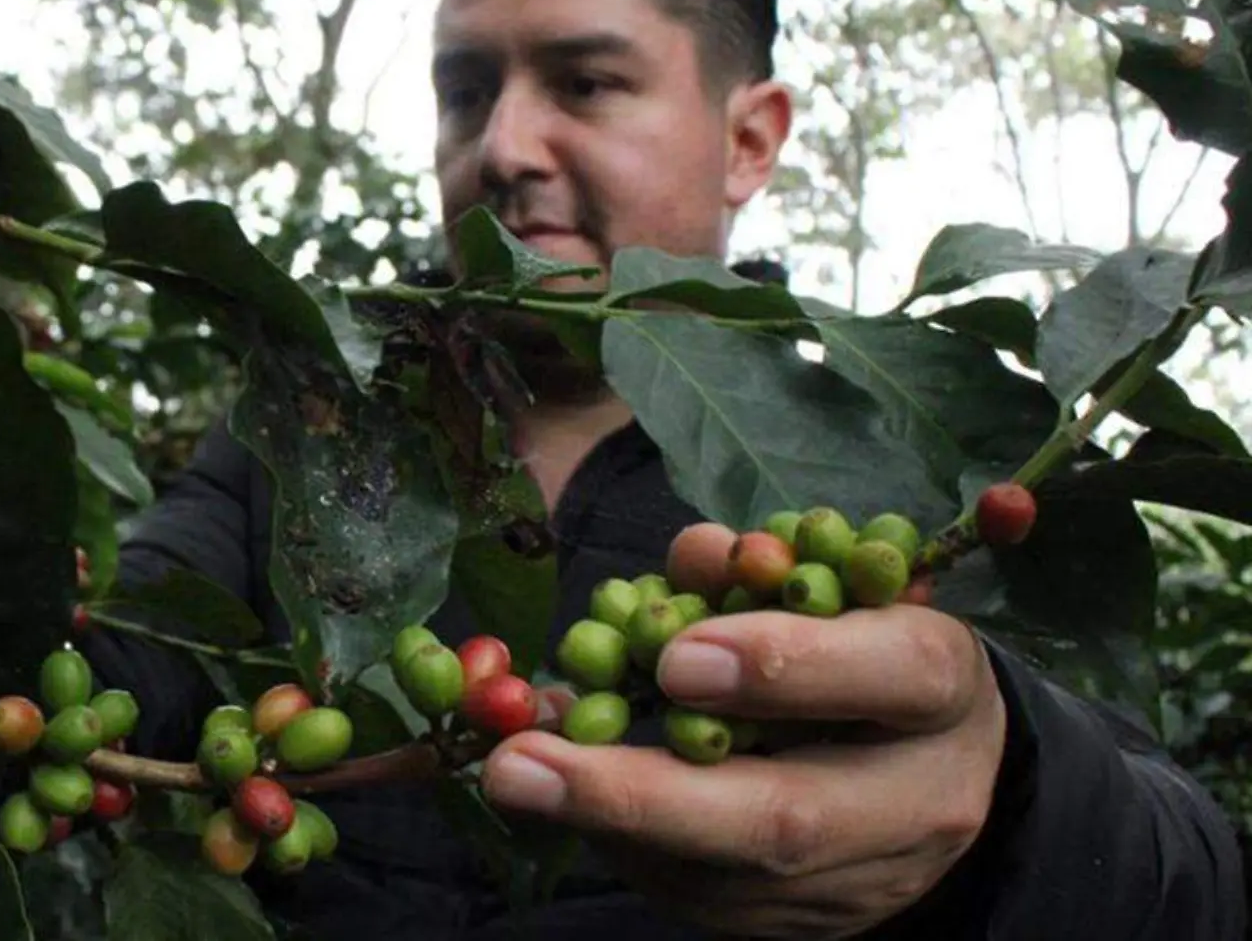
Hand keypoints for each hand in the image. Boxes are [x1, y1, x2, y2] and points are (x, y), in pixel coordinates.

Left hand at [480, 604, 1006, 939]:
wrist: (937, 779)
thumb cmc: (870, 656)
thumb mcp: (843, 592)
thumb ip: (762, 571)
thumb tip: (693, 554)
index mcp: (943, 690)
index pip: (895, 673)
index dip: (787, 665)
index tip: (678, 658)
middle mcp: (917, 801)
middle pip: (786, 818)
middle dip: (640, 794)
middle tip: (522, 764)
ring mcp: (861, 882)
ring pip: (725, 876)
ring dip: (604, 826)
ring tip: (515, 776)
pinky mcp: (802, 926)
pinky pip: (700, 895)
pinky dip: (621, 843)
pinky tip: (562, 797)